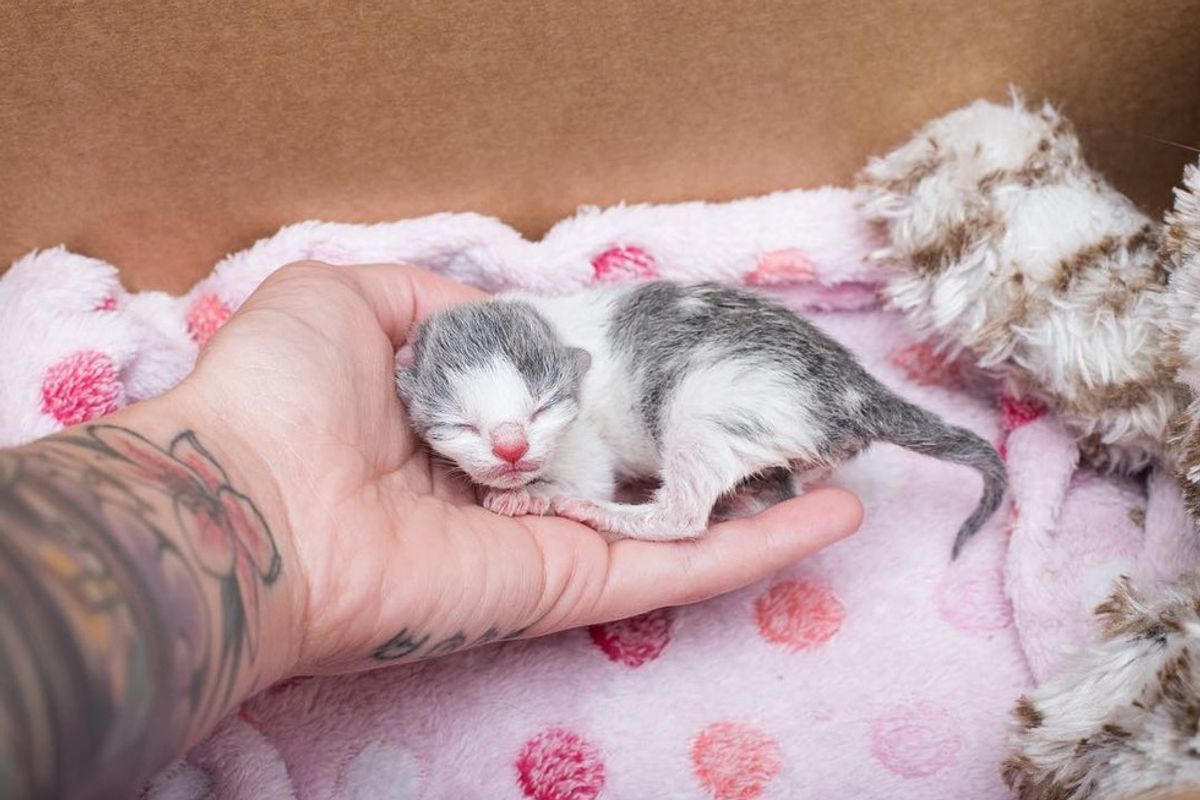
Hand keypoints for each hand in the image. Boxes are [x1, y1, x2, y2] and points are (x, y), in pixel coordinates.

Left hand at [176, 261, 862, 674]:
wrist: (244, 499)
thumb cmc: (282, 392)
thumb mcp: (352, 300)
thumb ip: (440, 300)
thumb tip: (507, 310)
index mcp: (467, 423)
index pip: (576, 400)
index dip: (640, 375)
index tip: (703, 350)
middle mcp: (516, 489)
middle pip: (638, 466)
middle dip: (714, 441)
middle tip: (796, 412)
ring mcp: (550, 544)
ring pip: (676, 522)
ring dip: (763, 497)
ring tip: (846, 462)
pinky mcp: (569, 589)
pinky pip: (677, 568)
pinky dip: (758, 548)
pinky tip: (832, 516)